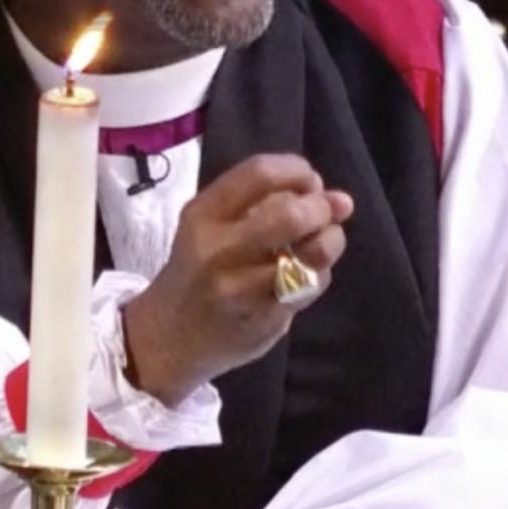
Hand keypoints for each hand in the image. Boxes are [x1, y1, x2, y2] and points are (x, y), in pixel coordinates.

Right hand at [122, 153, 353, 404]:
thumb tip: (338, 198)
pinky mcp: (261, 322)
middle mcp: (218, 250)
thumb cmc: (198, 270)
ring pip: (310, 256)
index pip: (260, 173)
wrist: (168, 336)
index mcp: (203, 215)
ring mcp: (240, 290)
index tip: (310, 183)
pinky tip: (303, 277)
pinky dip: (317, 276)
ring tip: (321, 244)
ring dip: (329, 243)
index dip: (298, 171)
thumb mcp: (212, 226)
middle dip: (321, 209)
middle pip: (290, 215)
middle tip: (323, 215)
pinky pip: (309, 289)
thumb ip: (267, 203)